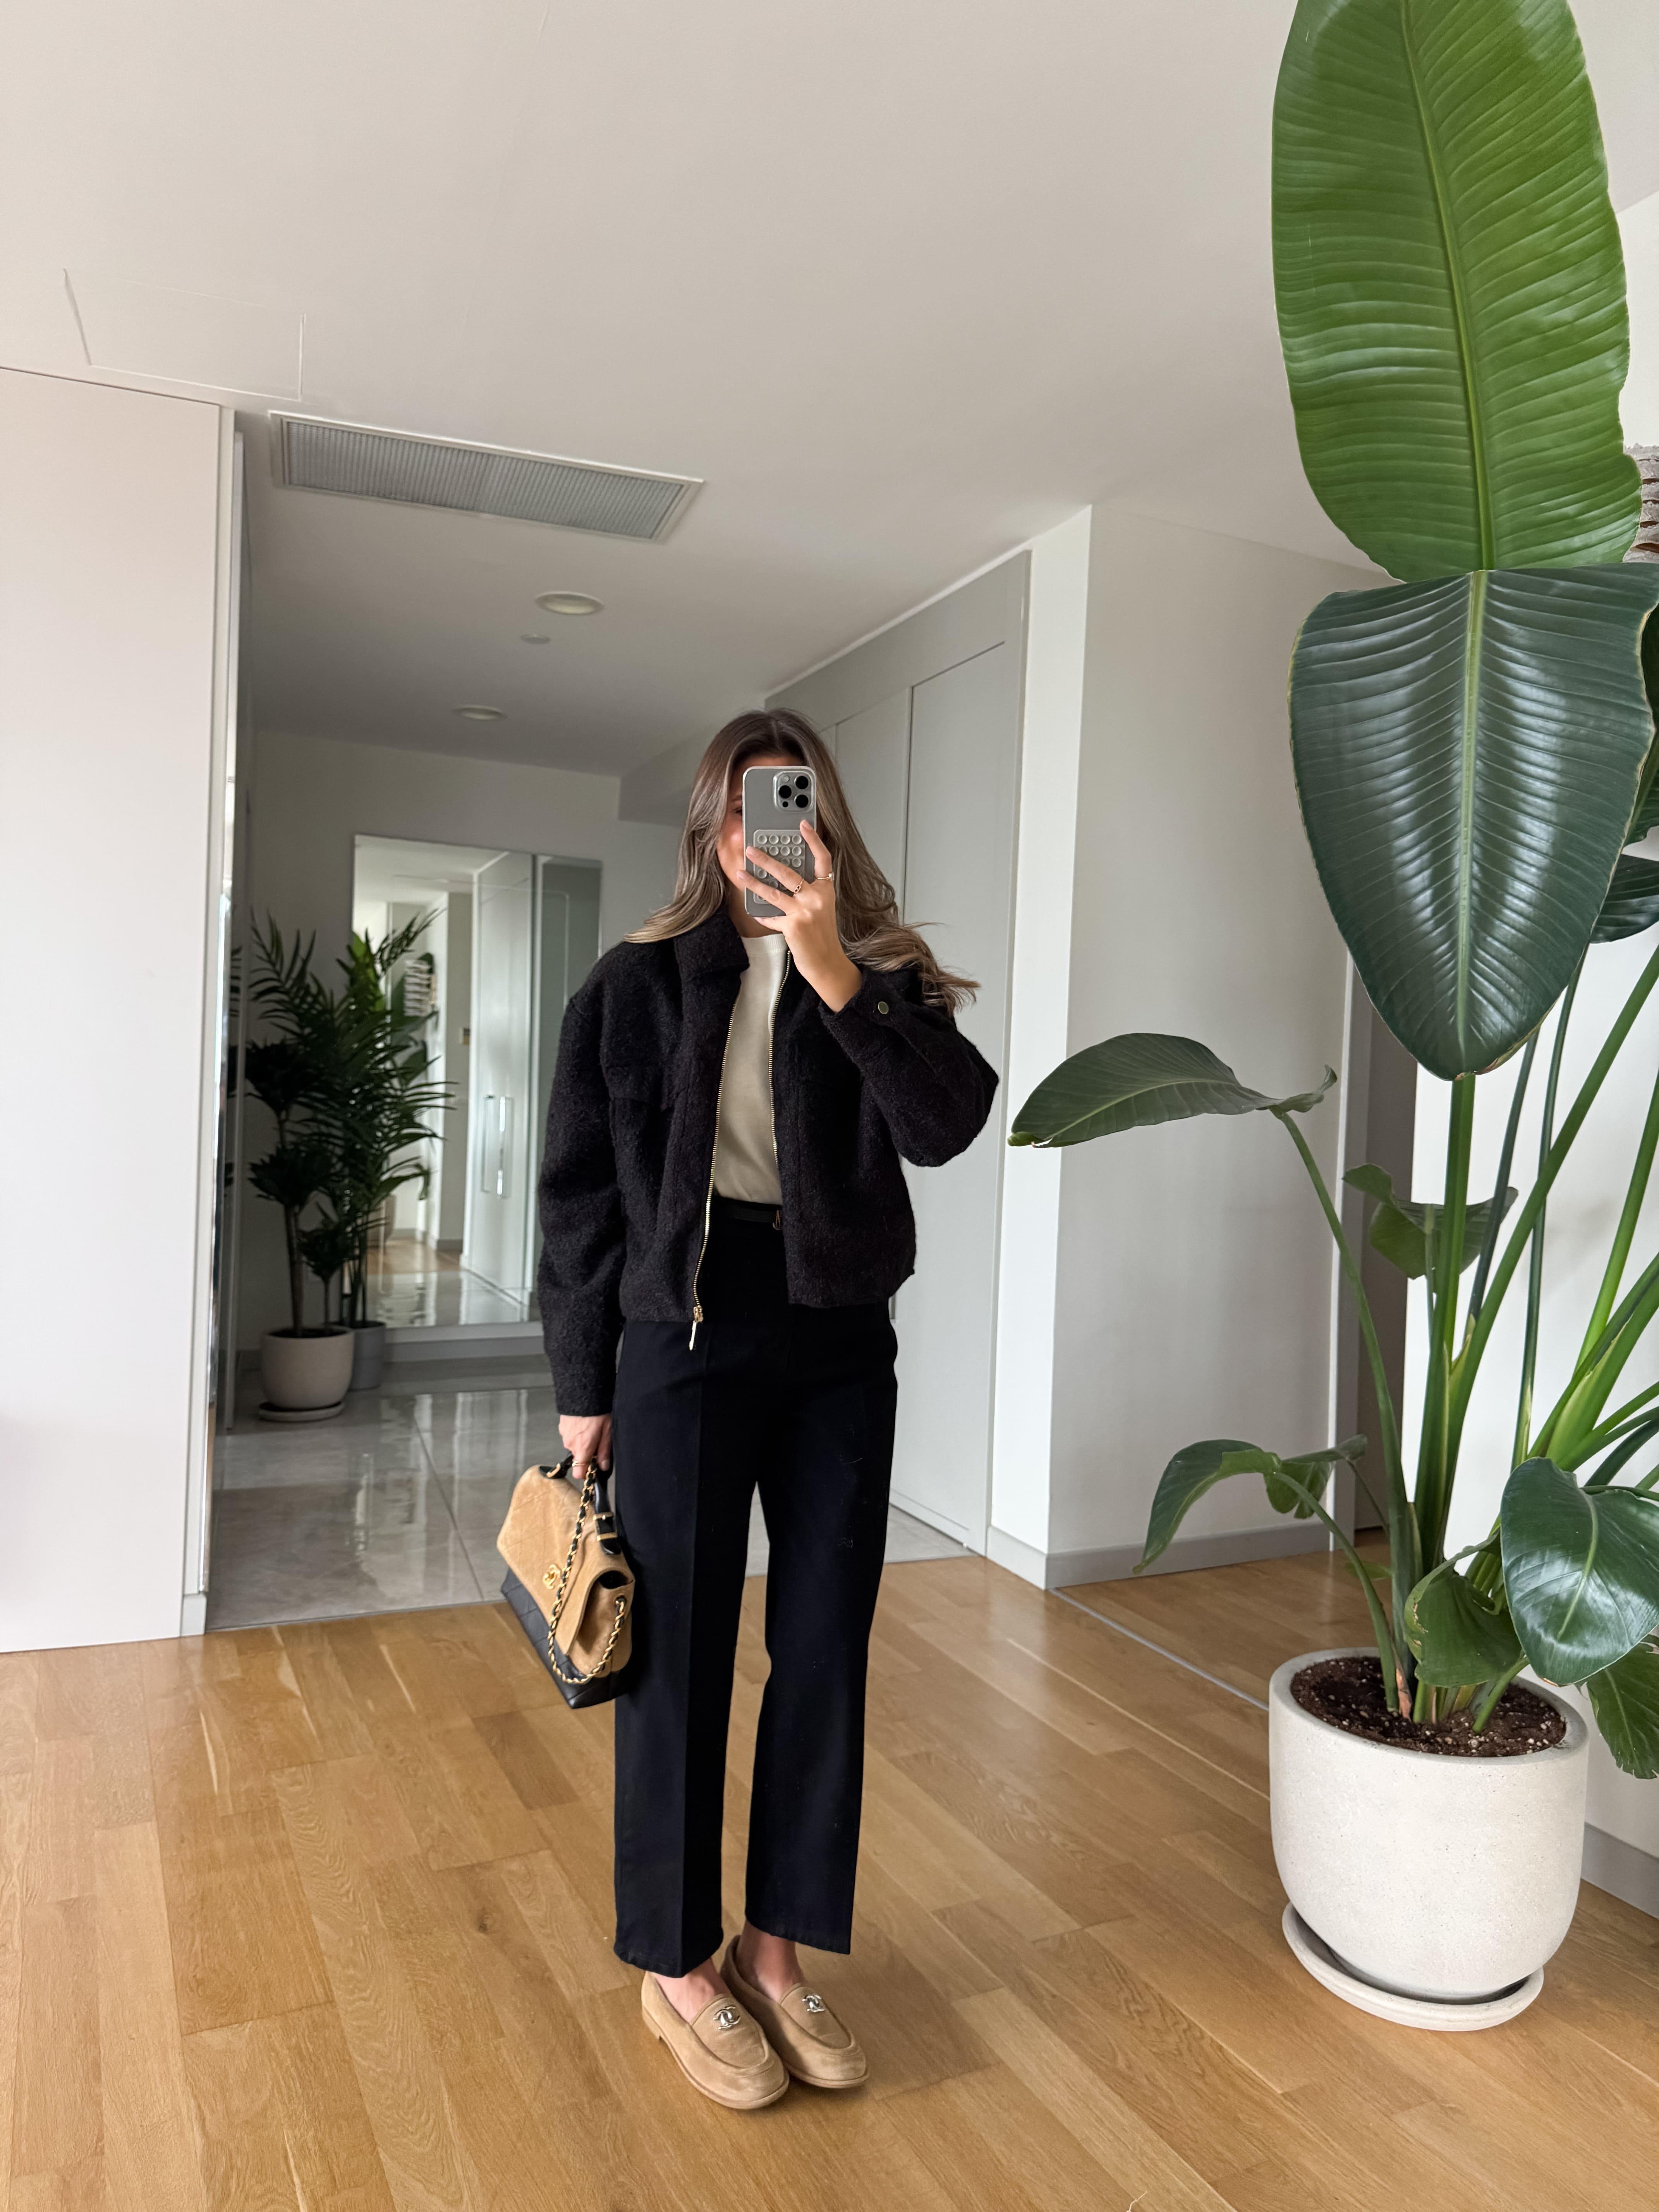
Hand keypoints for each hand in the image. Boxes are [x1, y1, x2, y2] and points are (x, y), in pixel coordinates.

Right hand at [558, 1412, 611, 1470]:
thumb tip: (603, 1467)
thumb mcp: (607, 1431)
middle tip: (598, 1440)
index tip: (594, 1467)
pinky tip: (584, 1423)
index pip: (579, 1473)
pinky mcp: (562, 1427)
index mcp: (583, 1448)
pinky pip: (570, 1436)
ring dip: (582, 1442)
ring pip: (574, 1446)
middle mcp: (571, 1444)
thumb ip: (604, 1451)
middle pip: (578, 1458)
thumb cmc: (598, 1410)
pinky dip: (576, 1433)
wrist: (583, 1390)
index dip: (586, 1472)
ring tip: (591, 1428)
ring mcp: (564, 1435)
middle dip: (587, 1453)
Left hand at [744, 819, 859, 1011]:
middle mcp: (816, 898)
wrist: (827, 963)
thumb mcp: (823, 908)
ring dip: (754, 882)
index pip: (822, 858)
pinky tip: (753, 910)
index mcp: (826, 890)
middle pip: (788, 872)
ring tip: (740, 873)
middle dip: (766, 859)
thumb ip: (810, 892)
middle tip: (752, 849)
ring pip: (773, 892)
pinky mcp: (792, 926)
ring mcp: (804, 912)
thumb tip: (786, 877)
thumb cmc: (823, 936)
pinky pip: (770, 916)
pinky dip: (761, 914)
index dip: (813, 839)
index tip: (803, 824)